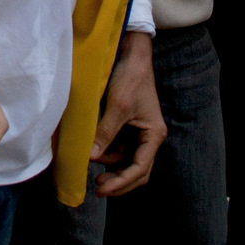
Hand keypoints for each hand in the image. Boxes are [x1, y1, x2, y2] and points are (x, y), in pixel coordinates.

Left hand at [90, 32, 166, 196]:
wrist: (131, 55)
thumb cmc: (130, 78)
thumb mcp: (117, 106)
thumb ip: (105, 133)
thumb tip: (90, 157)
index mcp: (154, 135)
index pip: (140, 168)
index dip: (122, 182)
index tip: (102, 188)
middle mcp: (148, 138)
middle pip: (136, 171)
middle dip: (119, 181)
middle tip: (98, 187)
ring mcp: (138, 134)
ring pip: (126, 161)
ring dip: (110, 167)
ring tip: (91, 163)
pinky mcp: (127, 127)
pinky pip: (118, 149)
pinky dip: (107, 154)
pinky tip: (94, 153)